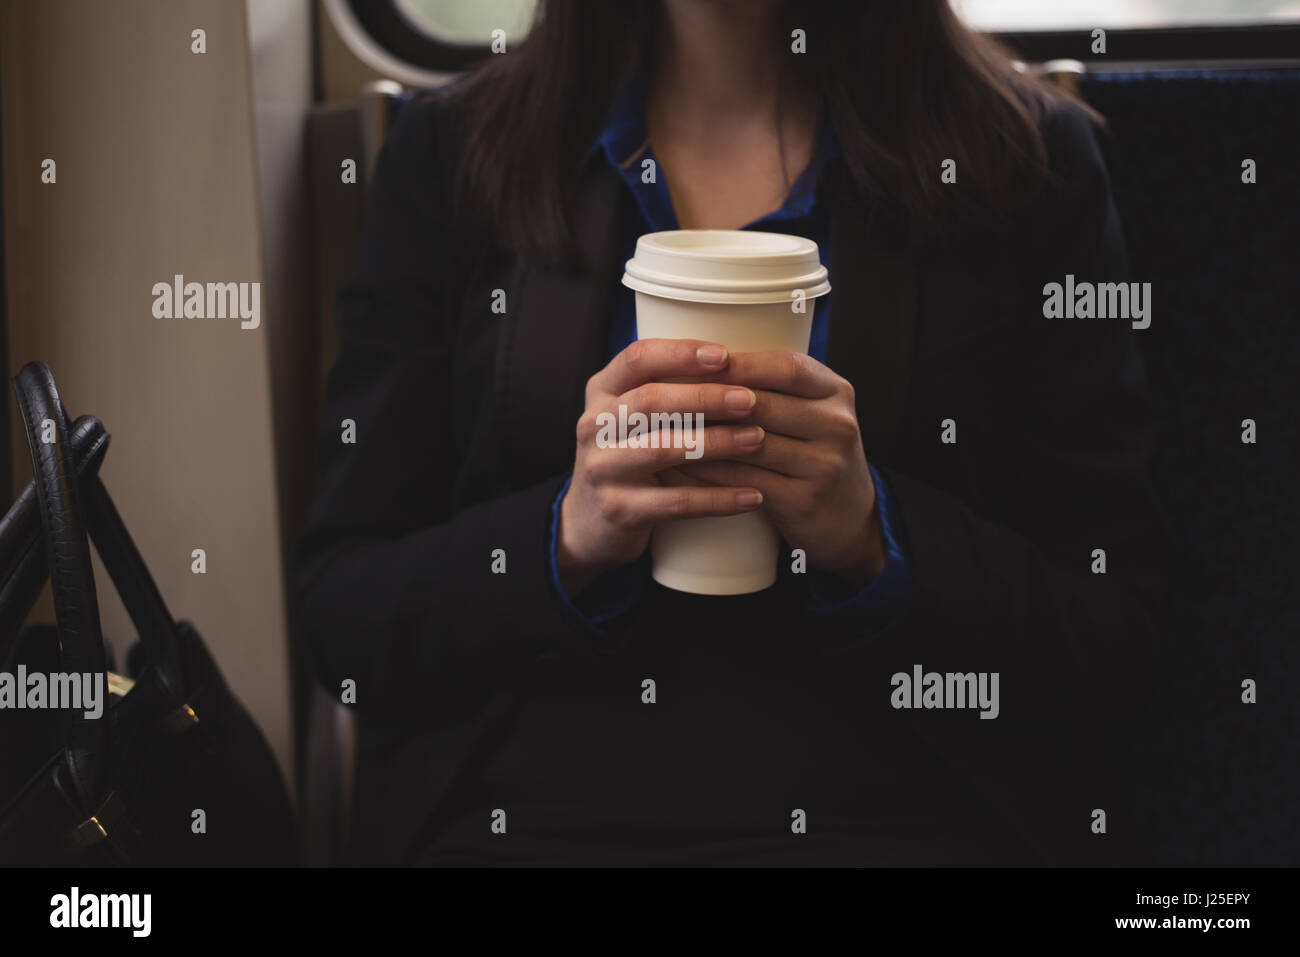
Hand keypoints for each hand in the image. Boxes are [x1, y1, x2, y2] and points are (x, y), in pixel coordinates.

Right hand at [557, 339, 769, 595]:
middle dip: (705, 398)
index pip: (637, 359)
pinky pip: (675, 503)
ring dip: (716, 443)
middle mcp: (594, 426)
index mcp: (601, 392)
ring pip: (662, 450)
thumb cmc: (628, 457)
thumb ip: (665, 388)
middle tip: (750, 400)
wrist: (590, 523)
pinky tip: (752, 496)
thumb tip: (741, 362)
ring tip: (757, 439)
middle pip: (650, 402)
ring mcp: (602, 470)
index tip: (725, 355)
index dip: (680, 354)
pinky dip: (718, 499)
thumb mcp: (630, 416)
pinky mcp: (618, 510)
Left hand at [673, 351, 886, 585]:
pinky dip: (710, 470)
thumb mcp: (812, 414)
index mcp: (837, 392)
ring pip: (750, 443)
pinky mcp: (804, 501)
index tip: (697, 361)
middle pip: (764, 404)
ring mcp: (824, 465)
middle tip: (666, 394)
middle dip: (711, 398)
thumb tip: (701, 359)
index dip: (741, 363)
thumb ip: (775, 388)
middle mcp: (838, 425)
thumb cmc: (814, 455)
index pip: (787, 367)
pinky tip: (681, 464)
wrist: (850, 520)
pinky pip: (746, 479)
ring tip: (664, 428)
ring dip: (703, 435)